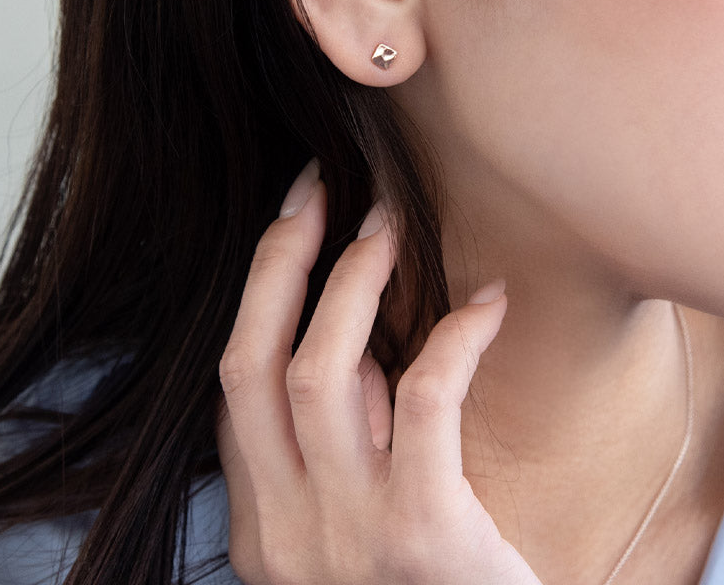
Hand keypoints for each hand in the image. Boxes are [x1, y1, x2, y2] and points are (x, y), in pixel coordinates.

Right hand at [217, 161, 541, 584]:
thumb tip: (365, 348)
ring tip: (391, 223)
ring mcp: (345, 535)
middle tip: (323, 188)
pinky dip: (453, 338)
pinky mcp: (422, 535)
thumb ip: (343, 449)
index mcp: (264, 525)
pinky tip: (490, 303)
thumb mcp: (354, 527)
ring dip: (355, 283)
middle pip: (252, 363)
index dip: (259, 292)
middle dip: (281, 261)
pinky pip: (425, 402)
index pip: (233, 387)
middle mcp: (285, 529)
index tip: (292, 221)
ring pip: (322, 373)